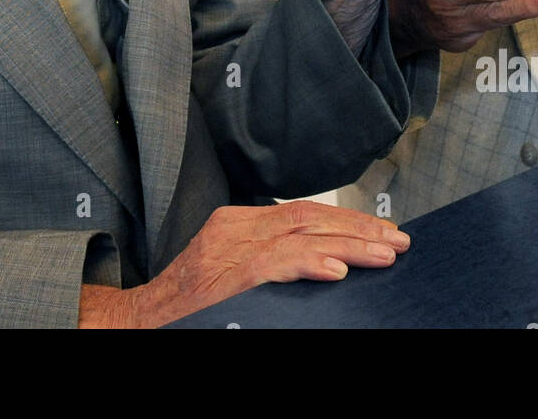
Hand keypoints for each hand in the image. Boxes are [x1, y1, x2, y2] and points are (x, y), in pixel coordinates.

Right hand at [77, 201, 409, 327]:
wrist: (138, 325)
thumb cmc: (187, 309)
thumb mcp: (228, 274)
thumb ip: (269, 262)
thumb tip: (328, 265)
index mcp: (236, 224)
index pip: (301, 212)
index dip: (345, 221)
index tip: (381, 232)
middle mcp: (234, 229)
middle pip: (308, 217)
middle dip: (358, 228)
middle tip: (398, 240)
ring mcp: (229, 250)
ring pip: (301, 234)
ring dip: (350, 244)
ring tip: (385, 254)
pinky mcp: (228, 275)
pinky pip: (276, 263)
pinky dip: (310, 262)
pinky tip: (338, 270)